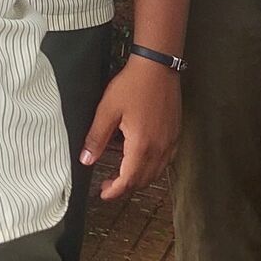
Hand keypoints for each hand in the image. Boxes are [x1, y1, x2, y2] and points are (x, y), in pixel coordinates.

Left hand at [83, 55, 180, 198]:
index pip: (129, 180)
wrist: (158, 67)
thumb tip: (86, 160)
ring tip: (122, 175)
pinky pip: (165, 161)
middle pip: (144, 180)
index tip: (103, 194)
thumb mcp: (107, 110)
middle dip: (125, 187)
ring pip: (156, 172)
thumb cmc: (132, 85)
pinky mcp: (175, 134)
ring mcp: (170, 142)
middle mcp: (160, 148)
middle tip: (108, 184)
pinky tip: (141, 160)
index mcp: (141, 145)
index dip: (115, 191)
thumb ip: (96, 137)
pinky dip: (152, 168)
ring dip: (139, 179)